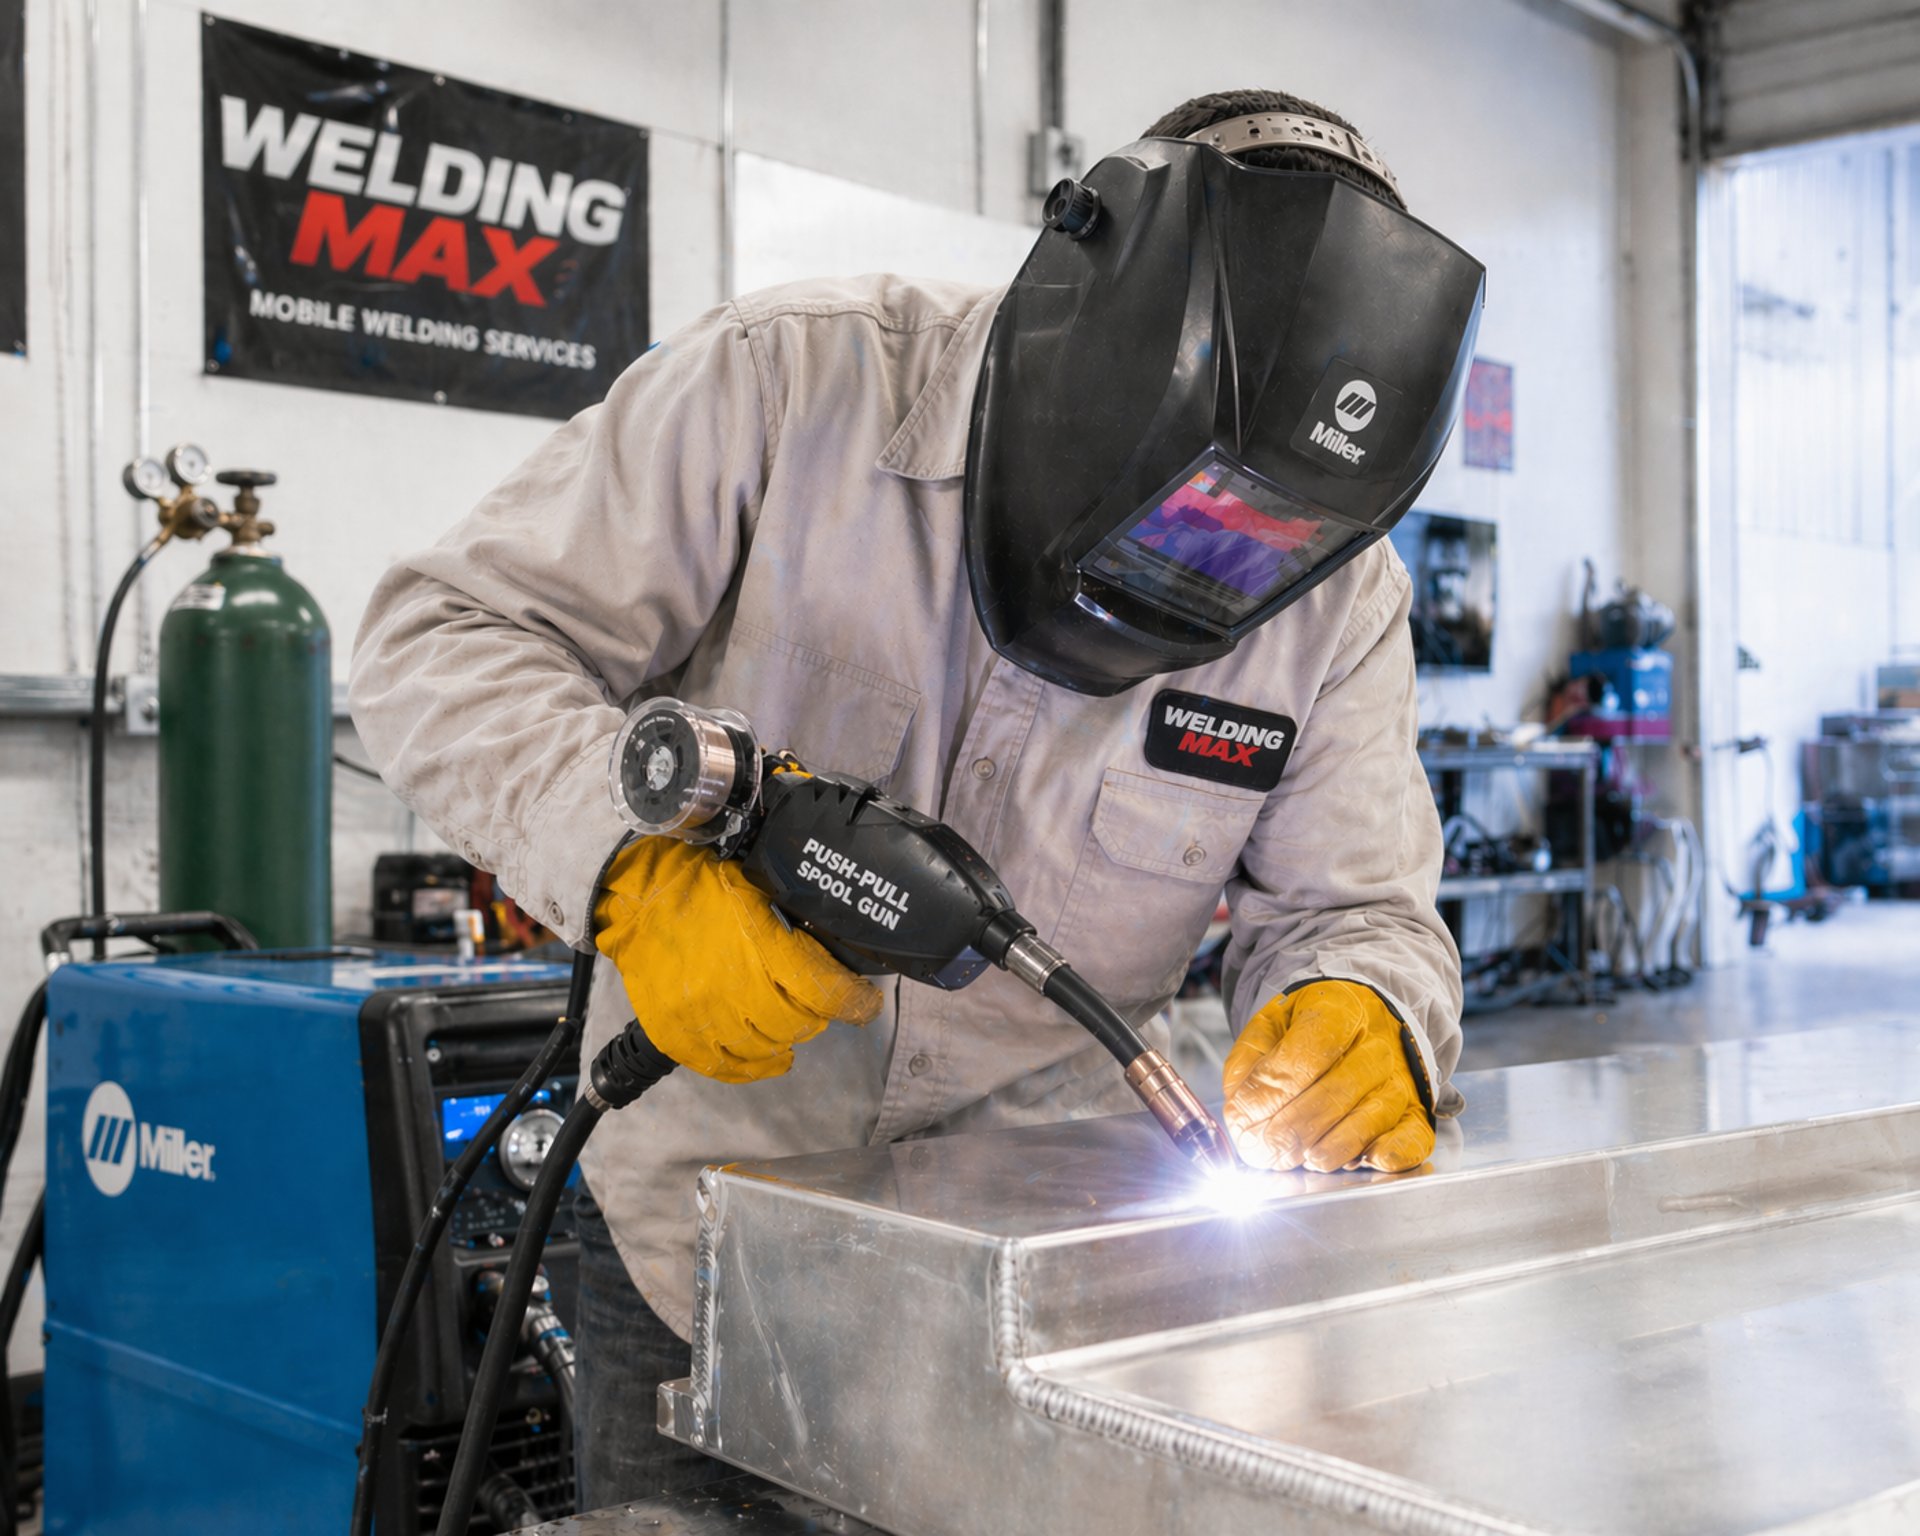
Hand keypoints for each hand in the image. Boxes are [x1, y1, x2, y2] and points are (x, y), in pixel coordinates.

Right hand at [593, 839, 883, 1083]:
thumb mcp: (760, 893)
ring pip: (767, 1048)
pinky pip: (728, 1068)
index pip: (826, 991)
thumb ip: (793, 928)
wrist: (639, 901)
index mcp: (763, 947)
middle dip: (816, 1017)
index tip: (866, 1003)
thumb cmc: (704, 890)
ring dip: (786, 1039)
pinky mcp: (679, 1037)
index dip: (856, 1003)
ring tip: (788, 1027)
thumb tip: (834, 951)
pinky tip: (767, 1059)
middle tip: (815, 1006)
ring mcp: (706, 1018)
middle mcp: (737, 989)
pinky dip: (754, 1068)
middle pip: (799, 1024)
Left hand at [1222, 981, 1433, 1172]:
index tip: (1242, 1114)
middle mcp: (1377, 1045)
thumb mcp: (1267, 1030)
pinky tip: (1363, 1161)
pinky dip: (1391, 1154)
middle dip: (1292, 1128)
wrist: (1362, 1024)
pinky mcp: (1414, 1114)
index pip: (1310, 1051)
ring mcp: (1399, 1081)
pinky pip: (1412, 1138)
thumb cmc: (1308, 1029)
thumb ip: (1248, 1068)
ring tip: (1300, 1158)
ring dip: (1331, 1147)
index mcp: (1339, 1010)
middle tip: (1261, 1149)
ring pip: (1370, 1118)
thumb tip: (1241, 1114)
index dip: (1274, 1089)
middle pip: (1337, 1091)